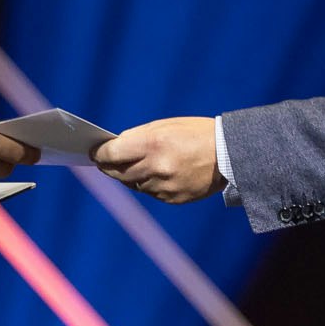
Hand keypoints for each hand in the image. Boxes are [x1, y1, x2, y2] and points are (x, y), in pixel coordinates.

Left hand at [93, 117, 222, 203]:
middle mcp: (156, 167)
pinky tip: (157, 175)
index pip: (111, 154)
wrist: (230, 154)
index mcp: (152, 144)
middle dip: (108, 167)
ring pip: (134, 184)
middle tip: (103, 162)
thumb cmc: (197, 133)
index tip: (94, 153)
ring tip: (134, 166)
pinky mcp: (173, 199)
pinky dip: (150, 184)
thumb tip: (115, 148)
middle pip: (117, 173)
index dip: (99, 154)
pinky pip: (151, 193)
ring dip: (130, 176)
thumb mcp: (166, 126)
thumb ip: (139, 137)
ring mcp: (164, 186)